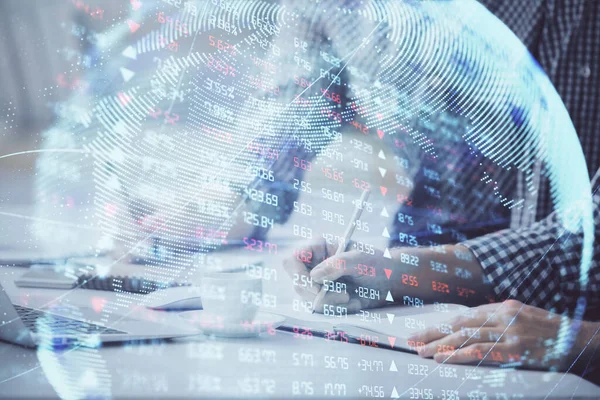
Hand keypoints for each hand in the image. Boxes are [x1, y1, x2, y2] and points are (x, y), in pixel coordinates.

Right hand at [283, 238, 392, 312]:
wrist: (389, 281)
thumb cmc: (376, 263)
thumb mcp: (359, 259)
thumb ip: (337, 264)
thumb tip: (315, 276)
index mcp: (318, 248)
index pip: (293, 260)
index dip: (298, 274)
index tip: (317, 287)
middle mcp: (314, 265)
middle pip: (298, 283)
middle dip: (319, 294)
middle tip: (343, 295)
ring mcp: (318, 283)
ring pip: (309, 299)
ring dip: (331, 303)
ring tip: (350, 297)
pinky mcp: (325, 298)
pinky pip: (321, 309)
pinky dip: (337, 309)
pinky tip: (352, 302)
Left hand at [409, 300, 583, 369]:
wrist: (580, 340)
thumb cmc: (551, 332)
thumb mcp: (523, 318)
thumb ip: (499, 320)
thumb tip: (473, 326)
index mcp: (502, 307)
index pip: (464, 316)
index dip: (441, 324)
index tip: (422, 331)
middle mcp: (502, 315)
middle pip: (459, 324)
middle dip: (433, 332)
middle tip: (412, 341)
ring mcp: (508, 332)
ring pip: (465, 336)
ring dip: (439, 344)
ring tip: (421, 351)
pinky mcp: (514, 349)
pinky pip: (480, 352)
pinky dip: (458, 354)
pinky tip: (443, 358)